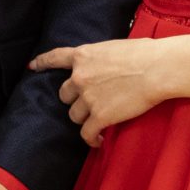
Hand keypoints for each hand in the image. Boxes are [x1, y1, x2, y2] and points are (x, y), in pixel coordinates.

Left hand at [32, 38, 163, 147]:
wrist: (157, 69)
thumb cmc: (145, 54)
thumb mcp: (115, 47)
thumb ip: (101, 58)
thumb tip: (106, 65)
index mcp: (83, 55)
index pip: (55, 58)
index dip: (42, 63)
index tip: (32, 67)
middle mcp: (80, 77)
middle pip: (64, 94)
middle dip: (75, 99)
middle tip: (90, 102)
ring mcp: (87, 97)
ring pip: (74, 115)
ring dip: (85, 118)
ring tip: (98, 120)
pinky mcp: (99, 116)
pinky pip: (87, 134)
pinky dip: (92, 139)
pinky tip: (99, 141)